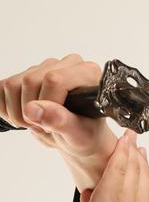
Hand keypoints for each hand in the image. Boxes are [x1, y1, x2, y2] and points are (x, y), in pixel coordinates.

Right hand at [0, 54, 117, 190]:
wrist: (77, 136)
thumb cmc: (85, 134)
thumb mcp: (79, 133)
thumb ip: (60, 120)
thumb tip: (34, 109)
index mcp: (87, 73)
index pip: (54, 79)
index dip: (47, 104)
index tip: (52, 123)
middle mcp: (67, 64)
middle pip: (30, 81)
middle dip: (30, 112)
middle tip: (43, 128)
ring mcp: (45, 67)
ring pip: (12, 85)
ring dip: (18, 113)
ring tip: (37, 124)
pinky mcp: (26, 74)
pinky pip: (2, 88)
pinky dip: (7, 109)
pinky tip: (27, 117)